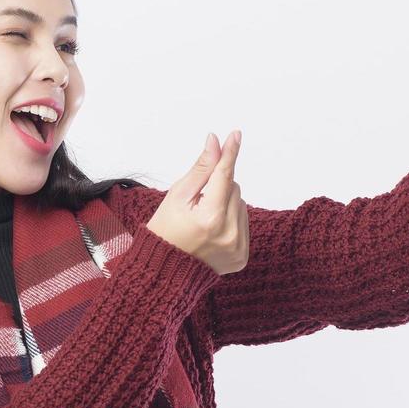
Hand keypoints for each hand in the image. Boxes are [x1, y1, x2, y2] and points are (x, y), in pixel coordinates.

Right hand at [146, 130, 249, 275]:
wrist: (164, 273)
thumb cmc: (165, 231)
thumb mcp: (177, 196)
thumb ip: (200, 169)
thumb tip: (215, 142)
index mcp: (210, 218)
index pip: (224, 176)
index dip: (229, 154)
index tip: (235, 134)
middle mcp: (228, 234)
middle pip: (234, 189)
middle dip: (218, 188)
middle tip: (197, 202)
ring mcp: (237, 248)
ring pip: (241, 205)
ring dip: (225, 204)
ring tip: (203, 220)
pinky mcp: (242, 256)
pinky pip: (244, 223)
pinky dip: (230, 221)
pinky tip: (212, 231)